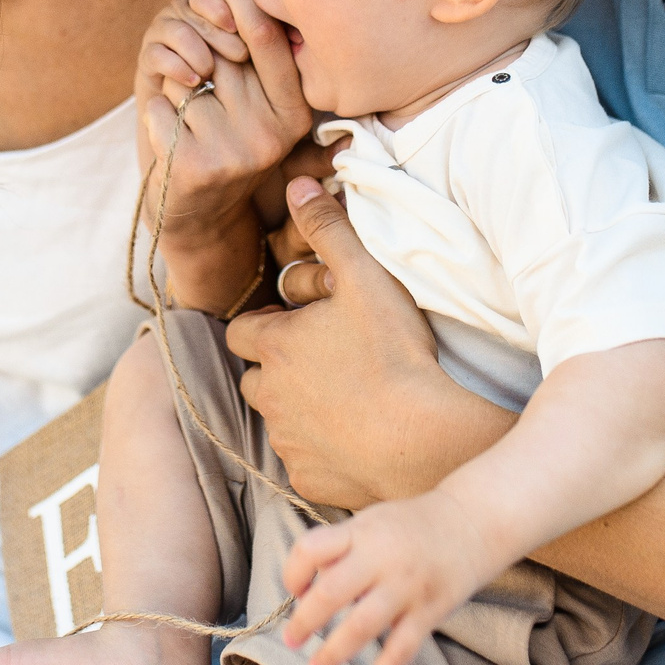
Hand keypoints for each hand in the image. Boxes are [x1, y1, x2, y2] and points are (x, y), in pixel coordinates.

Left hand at [134, 0, 314, 248]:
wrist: (199, 214)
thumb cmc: (225, 139)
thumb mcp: (256, 99)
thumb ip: (254, 48)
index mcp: (295, 112)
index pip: (266, 37)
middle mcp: (272, 133)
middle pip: (220, 54)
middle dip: (202, 57)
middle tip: (204, 88)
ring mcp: (234, 151)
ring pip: (187, 77)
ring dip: (178, 89)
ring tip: (192, 121)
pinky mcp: (195, 165)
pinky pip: (159, 105)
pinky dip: (156, 113)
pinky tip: (171, 137)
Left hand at [228, 179, 504, 509]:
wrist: (423, 439)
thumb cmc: (393, 354)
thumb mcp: (364, 277)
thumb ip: (329, 228)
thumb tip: (296, 184)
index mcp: (271, 346)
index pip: (241, 330)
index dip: (266, 324)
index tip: (299, 323)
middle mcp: (268, 396)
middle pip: (254, 377)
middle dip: (278, 367)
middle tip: (324, 358)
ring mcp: (287, 442)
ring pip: (278, 420)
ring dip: (298, 408)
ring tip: (345, 396)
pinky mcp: (309, 479)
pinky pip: (304, 461)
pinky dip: (321, 449)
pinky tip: (357, 436)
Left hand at [279, 490, 500, 664]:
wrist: (471, 524)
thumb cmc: (411, 526)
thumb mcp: (371, 522)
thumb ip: (340, 549)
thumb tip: (306, 592)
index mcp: (362, 532)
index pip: (312, 549)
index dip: (293, 572)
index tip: (294, 591)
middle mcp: (382, 558)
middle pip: (331, 592)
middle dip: (305, 622)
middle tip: (291, 641)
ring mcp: (407, 586)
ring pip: (362, 626)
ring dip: (334, 652)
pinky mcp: (429, 612)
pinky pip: (401, 651)